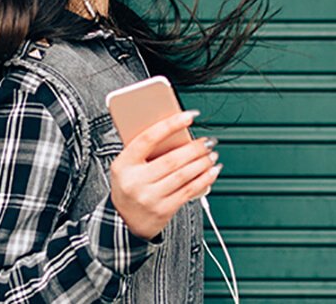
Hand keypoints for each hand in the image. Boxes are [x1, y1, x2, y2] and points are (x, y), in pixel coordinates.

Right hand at [109, 110, 220, 240]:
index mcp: (124, 164)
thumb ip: (144, 150)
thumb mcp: (125, 166)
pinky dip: (204, 179)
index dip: (170, 125)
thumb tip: (174, 131)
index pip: (148, 138)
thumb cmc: (128, 186)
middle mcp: (136, 181)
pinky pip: (188, 191)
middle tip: (208, 140)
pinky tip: (212, 171)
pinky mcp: (163, 210)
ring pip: (183, 175)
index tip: (188, 116)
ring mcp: (150, 197)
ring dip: (202, 162)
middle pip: (171, 160)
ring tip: (212, 154)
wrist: (123, 220)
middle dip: (195, 148)